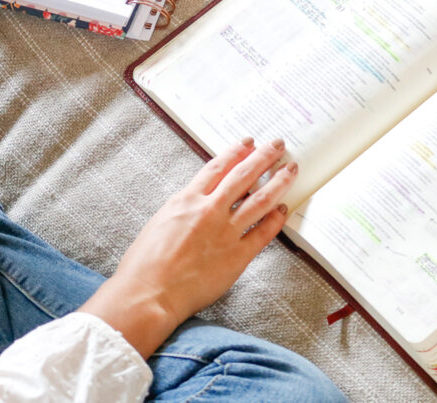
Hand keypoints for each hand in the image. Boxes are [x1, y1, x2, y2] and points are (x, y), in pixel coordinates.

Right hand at [79, 137, 297, 357]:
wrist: (150, 293)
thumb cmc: (146, 263)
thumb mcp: (161, 221)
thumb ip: (184, 207)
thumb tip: (198, 199)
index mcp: (187, 199)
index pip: (218, 167)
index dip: (236, 152)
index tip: (249, 143)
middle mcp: (210, 210)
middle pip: (244, 176)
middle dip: (264, 157)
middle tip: (278, 145)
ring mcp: (226, 232)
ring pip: (260, 199)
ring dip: (279, 182)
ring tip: (290, 170)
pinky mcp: (237, 256)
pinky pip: (263, 232)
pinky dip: (276, 218)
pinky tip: (283, 209)